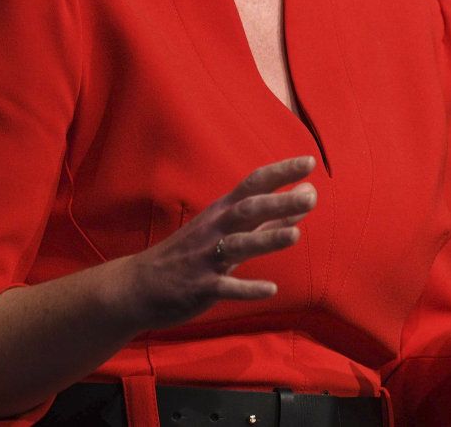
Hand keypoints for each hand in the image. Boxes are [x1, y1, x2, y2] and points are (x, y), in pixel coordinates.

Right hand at [116, 155, 316, 331]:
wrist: (138, 285)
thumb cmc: (191, 253)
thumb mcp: (229, 230)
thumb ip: (271, 217)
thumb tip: (309, 194)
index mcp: (222, 212)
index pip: (253, 183)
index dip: (281, 172)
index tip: (309, 161)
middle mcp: (215, 229)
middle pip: (248, 210)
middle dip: (279, 201)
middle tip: (311, 196)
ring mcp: (206, 258)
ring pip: (239, 245)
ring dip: (267, 239)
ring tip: (295, 235)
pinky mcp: (201, 286)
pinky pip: (226, 287)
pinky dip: (247, 288)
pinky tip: (271, 289)